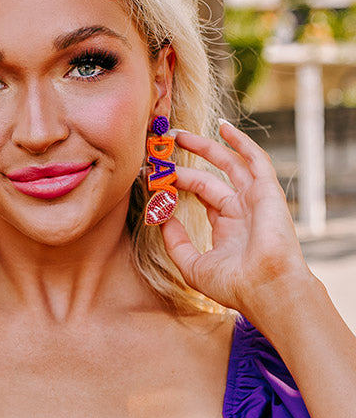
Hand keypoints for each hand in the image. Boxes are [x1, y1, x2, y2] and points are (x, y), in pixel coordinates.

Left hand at [160, 121, 314, 322]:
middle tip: (159, 152)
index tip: (152, 176)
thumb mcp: (192, 265)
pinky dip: (241, 142)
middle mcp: (241, 209)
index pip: (198, 195)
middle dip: (183, 164)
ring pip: (227, 164)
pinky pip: (255, 159)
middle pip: (208, 178)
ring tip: (178, 135)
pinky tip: (222, 128)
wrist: (266, 289)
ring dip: (204, 147)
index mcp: (226, 226)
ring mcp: (254, 199)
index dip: (176, 184)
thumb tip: (160, 218)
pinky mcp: (267, 191)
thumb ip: (175, 242)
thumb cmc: (233, 285)